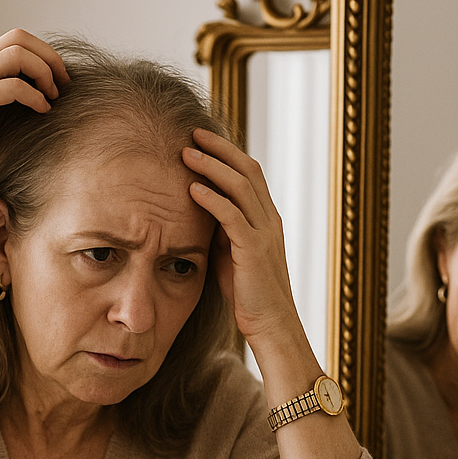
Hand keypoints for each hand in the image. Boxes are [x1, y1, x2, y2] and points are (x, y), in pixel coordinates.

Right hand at [0, 29, 68, 187]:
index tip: (59, 78)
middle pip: (19, 38)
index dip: (43, 54)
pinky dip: (35, 97)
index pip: (16, 40)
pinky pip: (15, 86)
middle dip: (49, 57)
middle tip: (64, 83)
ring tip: (53, 97)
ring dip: (44, 73)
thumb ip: (10, 99)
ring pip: (19, 54)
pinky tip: (42, 111)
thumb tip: (47, 99)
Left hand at [182, 129, 301, 349]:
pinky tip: (192, 189)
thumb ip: (223, 231)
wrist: (271, 324)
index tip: (202, 140)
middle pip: (248, 169)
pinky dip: (212, 199)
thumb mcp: (234, 255)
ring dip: (211, 167)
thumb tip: (202, 210)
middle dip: (219, 148)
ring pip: (240, 186)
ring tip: (186, 154)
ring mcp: (264, 233)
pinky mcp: (254, 250)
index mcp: (267, 219)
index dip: (227, 153)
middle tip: (192, 134)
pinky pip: (232, 215)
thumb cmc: (249, 294)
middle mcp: (270, 220)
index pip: (250, 173)